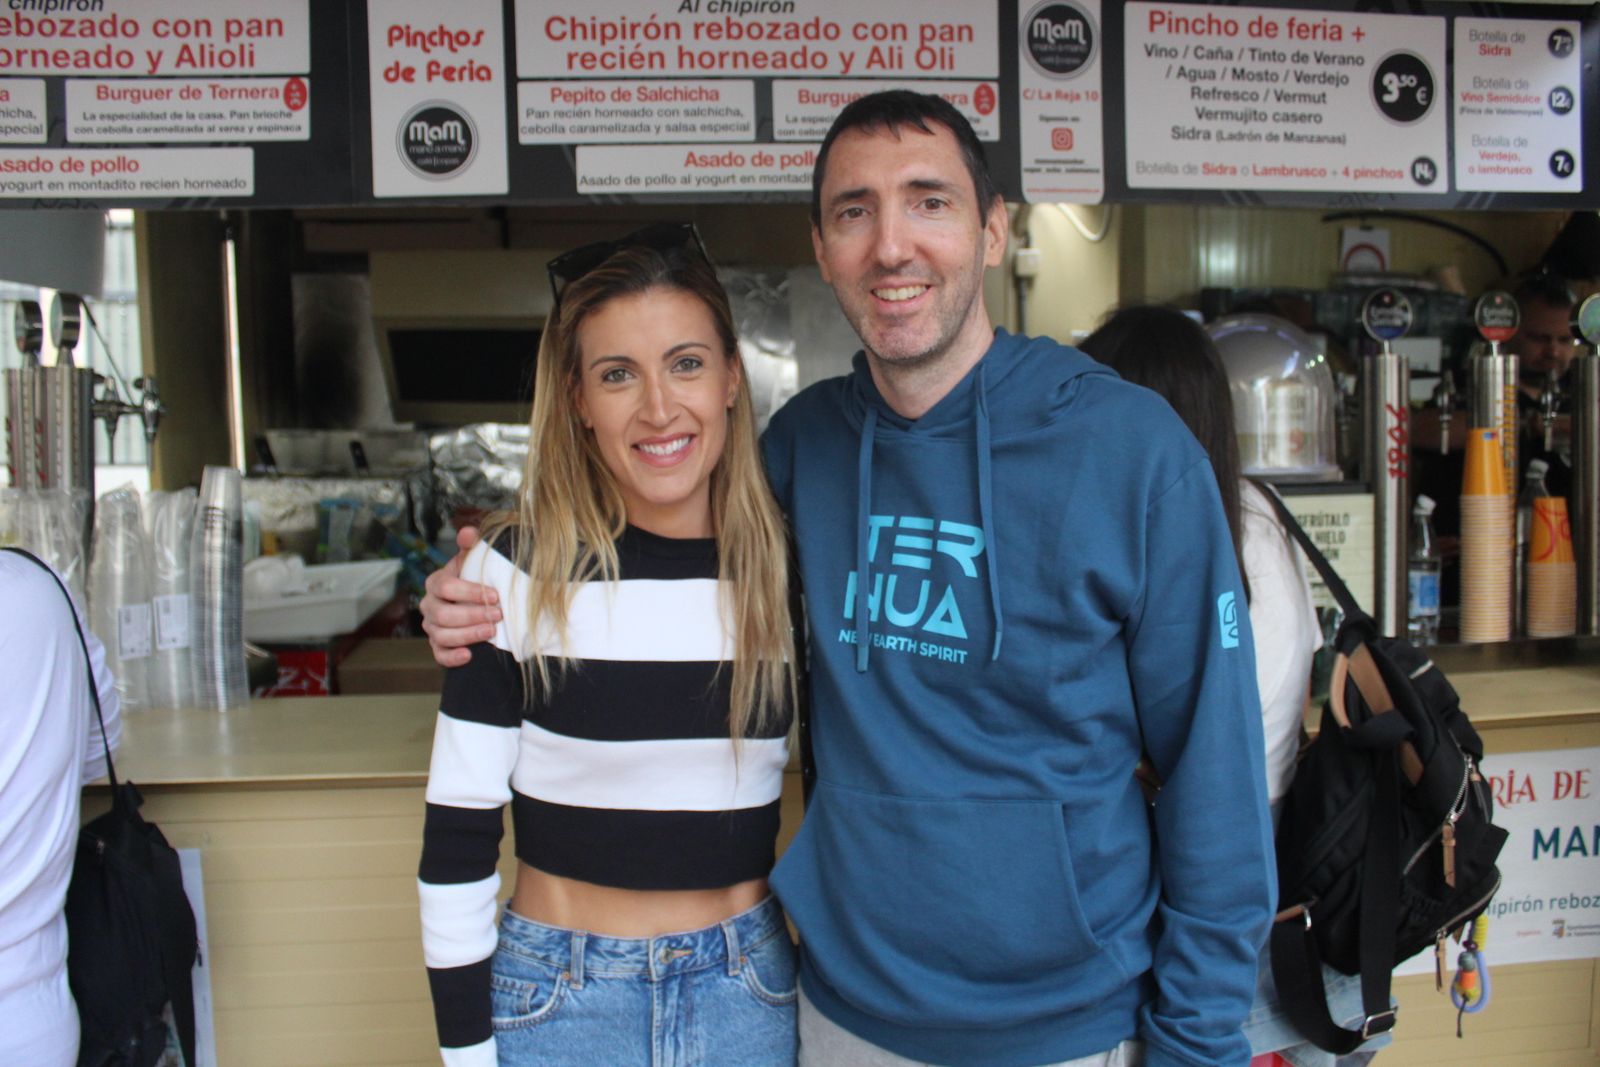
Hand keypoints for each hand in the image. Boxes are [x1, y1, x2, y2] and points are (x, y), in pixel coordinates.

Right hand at [421, 526, 499, 667]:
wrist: (476, 603)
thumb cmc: (475, 580)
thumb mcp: (473, 561)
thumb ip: (471, 546)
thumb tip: (468, 532)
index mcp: (436, 583)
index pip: (445, 587)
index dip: (470, 592)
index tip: (495, 595)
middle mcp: (429, 605)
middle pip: (443, 614)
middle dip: (472, 615)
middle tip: (498, 615)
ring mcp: (432, 627)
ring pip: (442, 635)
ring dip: (468, 635)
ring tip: (491, 632)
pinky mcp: (438, 646)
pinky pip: (439, 655)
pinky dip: (452, 657)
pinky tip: (469, 655)